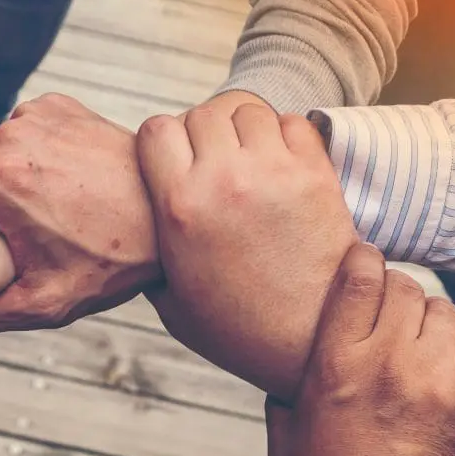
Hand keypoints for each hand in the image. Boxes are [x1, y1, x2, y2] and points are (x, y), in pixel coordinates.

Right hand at [0, 94, 162, 333]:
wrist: (172, 216)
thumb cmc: (113, 261)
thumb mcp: (48, 302)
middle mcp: (9, 135)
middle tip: (14, 232)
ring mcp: (37, 114)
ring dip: (8, 178)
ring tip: (50, 210)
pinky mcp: (61, 105)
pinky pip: (25, 131)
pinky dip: (36, 155)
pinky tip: (69, 183)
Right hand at [136, 101, 356, 399]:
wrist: (312, 344)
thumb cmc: (238, 330)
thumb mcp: (172, 299)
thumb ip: (151, 250)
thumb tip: (138, 228)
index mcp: (179, 207)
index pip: (156, 129)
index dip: (162, 144)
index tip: (174, 166)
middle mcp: (224, 180)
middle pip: (202, 114)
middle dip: (204, 134)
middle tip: (215, 166)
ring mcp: (273, 173)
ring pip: (248, 111)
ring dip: (245, 130)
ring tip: (250, 164)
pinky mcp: (316, 175)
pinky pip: (294, 124)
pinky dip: (286, 136)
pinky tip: (282, 167)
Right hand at [268, 244, 454, 455]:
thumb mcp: (285, 433)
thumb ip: (283, 389)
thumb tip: (279, 363)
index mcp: (336, 363)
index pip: (361, 274)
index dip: (364, 261)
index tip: (364, 267)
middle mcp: (387, 362)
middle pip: (406, 287)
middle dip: (398, 295)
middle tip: (392, 316)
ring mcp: (434, 380)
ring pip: (445, 309)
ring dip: (433, 319)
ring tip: (422, 342)